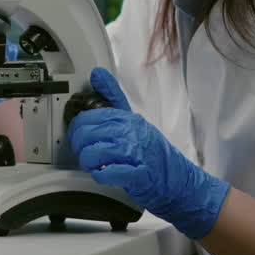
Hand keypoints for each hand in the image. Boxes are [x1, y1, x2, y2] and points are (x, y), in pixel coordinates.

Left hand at [67, 68, 230, 239]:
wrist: (178, 180)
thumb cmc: (153, 152)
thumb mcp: (133, 119)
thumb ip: (113, 97)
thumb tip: (97, 74)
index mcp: (128, 118)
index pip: (89, 117)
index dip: (76, 129)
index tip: (78, 137)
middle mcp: (132, 132)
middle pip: (88, 134)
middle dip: (80, 147)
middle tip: (85, 153)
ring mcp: (137, 153)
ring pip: (95, 153)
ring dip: (89, 163)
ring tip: (94, 165)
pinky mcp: (139, 174)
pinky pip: (110, 173)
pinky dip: (101, 176)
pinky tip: (103, 175)